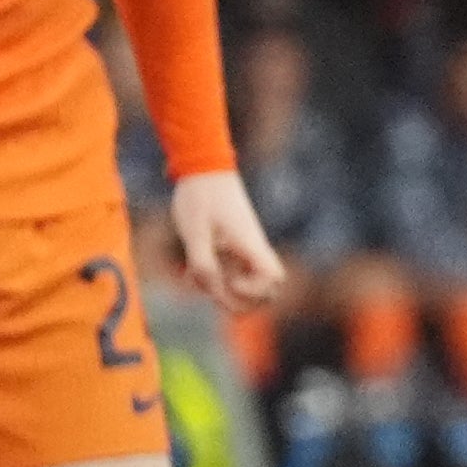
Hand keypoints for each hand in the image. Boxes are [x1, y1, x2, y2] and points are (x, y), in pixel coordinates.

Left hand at [167, 169, 285, 315]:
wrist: (203, 167)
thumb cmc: (200, 197)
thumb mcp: (195, 232)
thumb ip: (202, 263)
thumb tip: (211, 288)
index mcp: (249, 244)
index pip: (273, 279)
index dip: (254, 290)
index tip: (230, 280)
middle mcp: (252, 247)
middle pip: (269, 286)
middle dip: (246, 299)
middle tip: (217, 292)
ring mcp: (245, 245)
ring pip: (250, 280)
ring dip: (228, 290)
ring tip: (200, 281)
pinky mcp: (234, 242)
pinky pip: (234, 269)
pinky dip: (217, 277)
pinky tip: (193, 272)